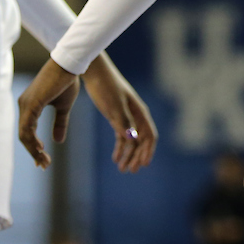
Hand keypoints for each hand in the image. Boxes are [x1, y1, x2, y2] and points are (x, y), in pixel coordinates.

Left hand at [18, 59, 79, 168]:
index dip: (34, 147)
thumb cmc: (67, 82)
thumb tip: (58, 141)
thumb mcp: (63, 107)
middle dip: (34, 152)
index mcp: (30, 105)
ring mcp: (26, 104)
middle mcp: (24, 105)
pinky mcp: (31, 104)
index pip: (27, 132)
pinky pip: (27, 127)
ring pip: (24, 134)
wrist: (69, 65)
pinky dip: (32, 140)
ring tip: (44, 161)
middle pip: (24, 136)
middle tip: (44, 165)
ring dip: (33, 150)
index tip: (43, 159)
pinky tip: (41, 148)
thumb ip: (59, 123)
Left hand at [82, 54, 158, 172]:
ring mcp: (127, 116)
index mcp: (139, 112)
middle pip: (142, 140)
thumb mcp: (113, 107)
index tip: (144, 165)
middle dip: (138, 156)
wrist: (94, 72)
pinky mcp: (117, 116)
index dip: (148, 151)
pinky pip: (122, 135)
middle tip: (130, 171)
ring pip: (132, 140)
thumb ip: (124, 123)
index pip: (149, 136)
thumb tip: (133, 140)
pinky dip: (120, 147)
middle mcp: (136, 115)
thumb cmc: (105, 87)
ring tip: (122, 168)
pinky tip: (115, 157)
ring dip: (129, 154)